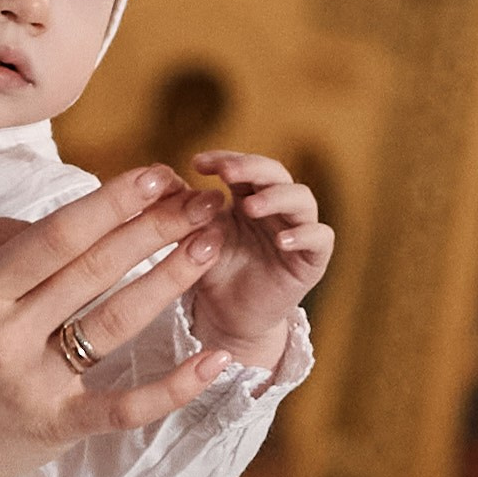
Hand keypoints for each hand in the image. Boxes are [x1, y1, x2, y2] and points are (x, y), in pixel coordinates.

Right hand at [0, 166, 236, 476]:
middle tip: (203, 202)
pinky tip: (216, 360)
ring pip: (115, 323)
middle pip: (94, 269)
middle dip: (155, 227)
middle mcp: (6, 333)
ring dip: (169, 280)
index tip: (156, 176)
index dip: (113, 202)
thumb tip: (45, 215)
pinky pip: (123, 406)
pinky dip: (173, 386)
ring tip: (210, 246)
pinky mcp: (55, 428)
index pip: (57, 235)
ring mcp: (34, 383)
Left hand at [184, 150, 333, 370]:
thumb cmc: (214, 273)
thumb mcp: (193, 240)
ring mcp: (298, 229)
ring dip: (277, 197)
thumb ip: (182, 212)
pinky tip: (282, 240)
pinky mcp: (312, 258)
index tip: (197, 163)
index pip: (243, 167)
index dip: (225, 159)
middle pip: (275, 173)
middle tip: (227, 172)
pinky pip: (320, 238)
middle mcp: (277, 207)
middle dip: (252, 168)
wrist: (229, 317)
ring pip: (302, 199)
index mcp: (248, 196)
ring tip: (251, 206)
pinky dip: (305, 234)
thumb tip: (157, 179)